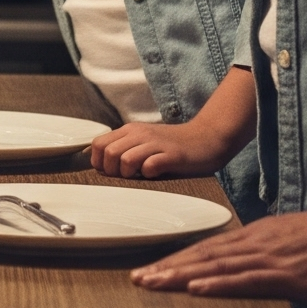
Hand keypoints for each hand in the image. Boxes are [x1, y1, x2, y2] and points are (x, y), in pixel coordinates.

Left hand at [91, 117, 230, 179]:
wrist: (208, 138)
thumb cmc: (173, 145)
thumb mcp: (145, 142)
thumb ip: (125, 148)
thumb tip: (100, 166)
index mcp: (131, 130)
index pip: (98, 144)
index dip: (99, 161)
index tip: (111, 171)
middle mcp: (141, 134)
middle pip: (108, 153)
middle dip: (111, 170)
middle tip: (126, 176)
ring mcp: (157, 144)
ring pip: (125, 159)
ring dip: (128, 174)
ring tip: (141, 176)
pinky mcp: (173, 155)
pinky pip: (150, 165)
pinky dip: (149, 173)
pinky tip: (156, 174)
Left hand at [130, 196, 306, 303]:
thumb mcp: (300, 243)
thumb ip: (274, 253)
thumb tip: (255, 267)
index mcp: (261, 237)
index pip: (212, 251)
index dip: (180, 261)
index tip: (153, 270)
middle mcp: (260, 243)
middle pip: (205, 257)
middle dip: (169, 268)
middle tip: (137, 279)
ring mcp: (274, 258)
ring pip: (217, 266)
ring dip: (182, 275)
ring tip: (152, 282)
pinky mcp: (291, 273)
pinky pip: (248, 279)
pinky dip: (219, 283)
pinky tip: (196, 287)